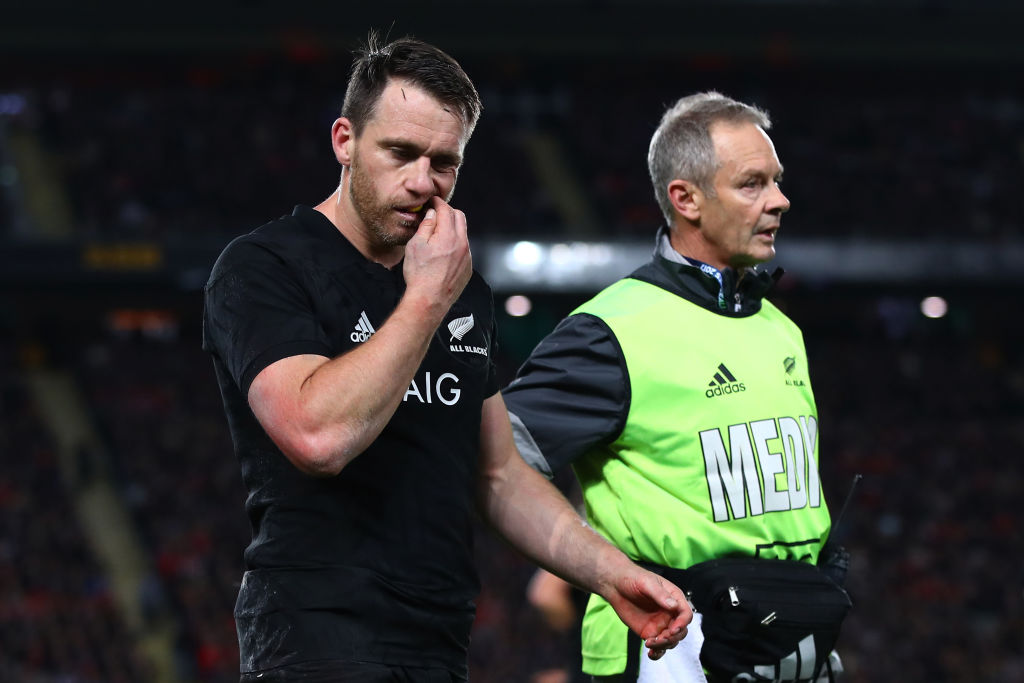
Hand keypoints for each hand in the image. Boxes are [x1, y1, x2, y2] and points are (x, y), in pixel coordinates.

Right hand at [403, 196, 471, 316]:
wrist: (429, 301)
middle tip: (435, 215)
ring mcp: (467, 257)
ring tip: (437, 236)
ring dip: (452, 229)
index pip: (446, 210)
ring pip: (462, 234)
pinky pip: (464, 249)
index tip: (431, 201)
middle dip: (448, 212)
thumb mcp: (415, 246)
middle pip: (459, 217)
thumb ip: (426, 226)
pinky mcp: (468, 268)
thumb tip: (431, 214)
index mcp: (448, 236)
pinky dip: (455, 245)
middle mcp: (462, 244)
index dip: (437, 202)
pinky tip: (443, 254)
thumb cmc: (419, 274)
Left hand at [601, 566, 691, 659]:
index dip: (682, 623)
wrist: (616, 585)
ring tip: (649, 643)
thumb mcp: (647, 583)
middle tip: (659, 639)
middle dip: (672, 637)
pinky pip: (658, 646)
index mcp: (674, 598)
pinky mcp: (650, 632)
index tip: (672, 629)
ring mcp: (661, 624)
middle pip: (680, 631)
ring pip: (671, 641)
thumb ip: (660, 594)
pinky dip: (657, 653)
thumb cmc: (633, 578)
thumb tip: (673, 606)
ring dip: (664, 645)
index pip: (686, 614)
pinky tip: (651, 654)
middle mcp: (670, 613)